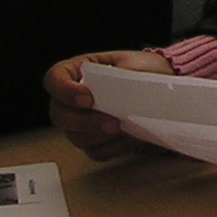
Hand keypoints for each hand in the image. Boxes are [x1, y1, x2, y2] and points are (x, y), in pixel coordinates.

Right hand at [43, 50, 174, 159]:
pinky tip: (131, 138)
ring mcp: (79, 123)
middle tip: (112, 123)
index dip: (65, 91)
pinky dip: (114, 147)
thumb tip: (120, 95)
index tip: (87, 98)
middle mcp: (71, 100)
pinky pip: (96, 151)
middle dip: (85, 122)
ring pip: (76, 137)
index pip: (54, 80)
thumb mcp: (133, 65)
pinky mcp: (95, 141)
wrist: (162, 87)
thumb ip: (120, 77)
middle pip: (60, 115)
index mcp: (75, 72)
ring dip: (101, 136)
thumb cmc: (143, 71)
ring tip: (125, 129)